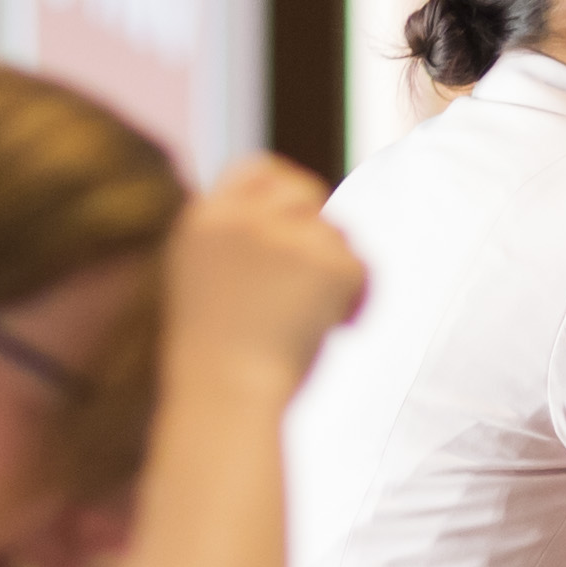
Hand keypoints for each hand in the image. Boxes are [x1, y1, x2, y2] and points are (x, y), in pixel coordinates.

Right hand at [160, 156, 365, 388]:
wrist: (226, 397)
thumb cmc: (214, 361)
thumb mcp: (205, 281)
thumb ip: (238, 243)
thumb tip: (292, 221)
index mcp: (204, 218)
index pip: (258, 169)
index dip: (284, 189)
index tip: (300, 215)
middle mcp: (244, 217)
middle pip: (303, 191)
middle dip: (318, 227)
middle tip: (322, 270)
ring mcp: (287, 237)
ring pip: (336, 235)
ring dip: (334, 272)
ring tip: (311, 324)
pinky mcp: (328, 262)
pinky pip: (361, 268)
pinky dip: (358, 299)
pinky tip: (335, 330)